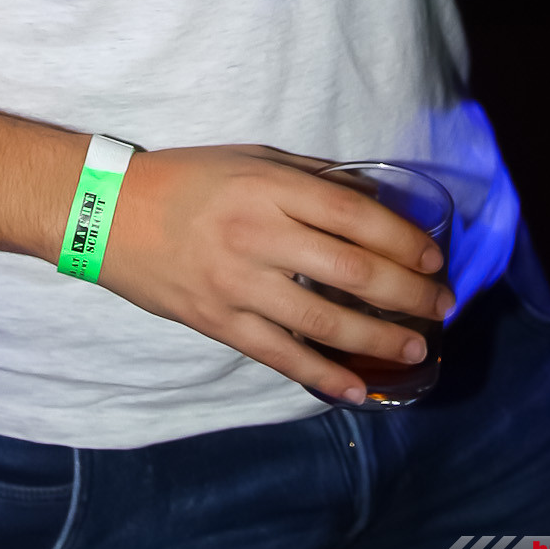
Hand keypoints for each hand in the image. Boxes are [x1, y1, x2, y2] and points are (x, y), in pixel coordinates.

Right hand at [99, 144, 452, 405]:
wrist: (108, 213)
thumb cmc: (186, 179)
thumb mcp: (250, 159)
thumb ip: (309, 180)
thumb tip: (374, 203)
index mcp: (270, 187)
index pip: (355, 216)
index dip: (403, 239)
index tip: (434, 256)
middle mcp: (259, 234)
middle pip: (352, 271)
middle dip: (407, 292)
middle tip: (441, 305)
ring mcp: (238, 283)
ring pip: (324, 320)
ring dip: (379, 338)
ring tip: (416, 348)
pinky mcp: (219, 322)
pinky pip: (281, 355)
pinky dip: (324, 375)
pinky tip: (359, 388)